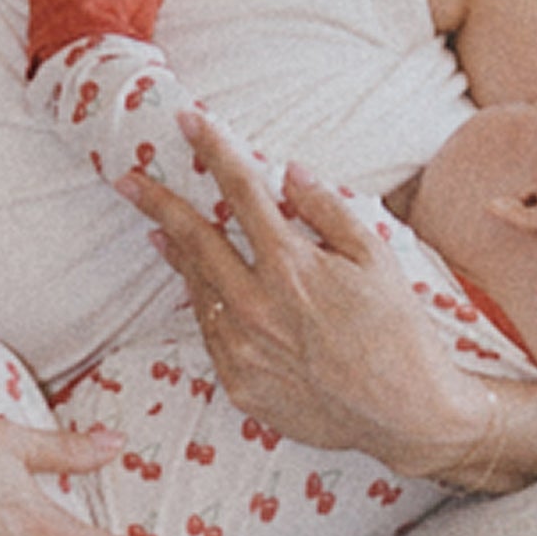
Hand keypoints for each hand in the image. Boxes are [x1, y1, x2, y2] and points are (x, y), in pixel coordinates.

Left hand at [121, 109, 492, 478]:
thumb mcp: (377, 257)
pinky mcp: (240, 386)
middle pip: (193, 239)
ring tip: (160, 233)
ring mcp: (242, 350)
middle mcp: (256, 305)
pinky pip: (211, 334)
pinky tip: (204, 291)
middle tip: (128, 180)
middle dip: (157, 203)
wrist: (407, 414)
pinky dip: (204, 305)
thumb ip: (327, 211)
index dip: (213, 149)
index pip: (240, 190)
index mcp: (290, 265)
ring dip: (177, 256)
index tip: (189, 121)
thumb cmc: (400, 331)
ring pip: (197, 290)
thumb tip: (288, 174)